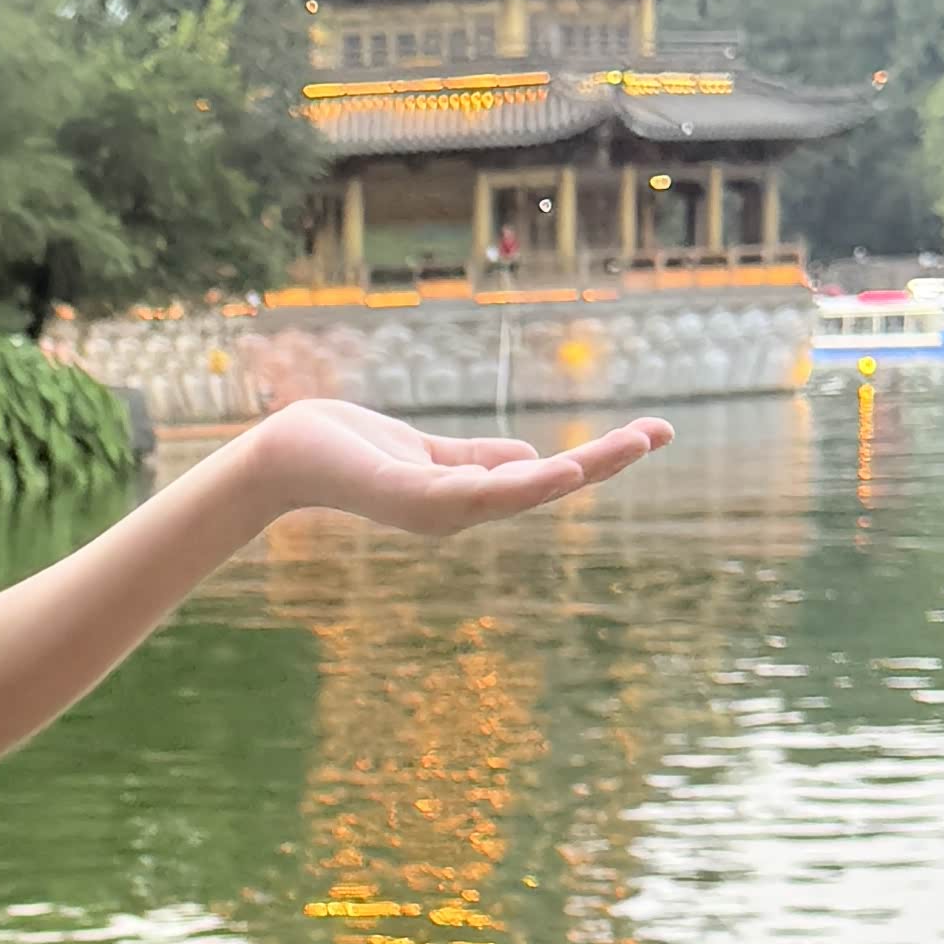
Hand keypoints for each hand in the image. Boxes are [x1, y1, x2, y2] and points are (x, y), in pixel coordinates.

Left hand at [253, 394, 673, 533]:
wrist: (282, 455)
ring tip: (629, 444)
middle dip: (605, 461)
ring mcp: (437, 511)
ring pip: (521, 490)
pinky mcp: (412, 499)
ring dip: (578, 468)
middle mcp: (459, 512)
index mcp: (467, 497)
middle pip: (547, 484)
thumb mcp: (429, 452)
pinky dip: (520, 484)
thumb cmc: (349, 450)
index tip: (651, 433)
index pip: (545, 477)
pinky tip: (556, 469)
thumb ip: (477, 459)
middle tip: (660, 431)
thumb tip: (534, 459)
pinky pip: (476, 491)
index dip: (597, 460)